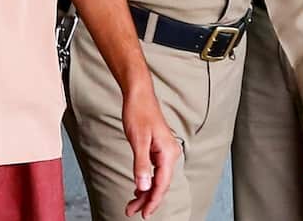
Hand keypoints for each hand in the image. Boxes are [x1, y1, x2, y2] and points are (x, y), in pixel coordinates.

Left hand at [121, 91, 179, 216]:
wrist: (139, 94)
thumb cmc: (138, 112)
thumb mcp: (138, 140)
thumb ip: (142, 164)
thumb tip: (144, 186)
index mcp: (168, 153)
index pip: (162, 184)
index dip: (153, 200)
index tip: (144, 213)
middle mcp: (170, 153)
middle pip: (161, 183)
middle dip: (147, 199)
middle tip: (132, 211)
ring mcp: (165, 151)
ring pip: (157, 178)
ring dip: (145, 191)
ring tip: (133, 203)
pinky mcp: (158, 148)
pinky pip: (155, 170)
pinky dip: (146, 180)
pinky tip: (139, 187)